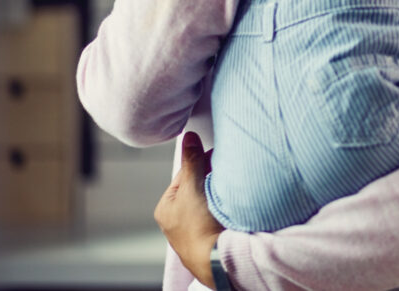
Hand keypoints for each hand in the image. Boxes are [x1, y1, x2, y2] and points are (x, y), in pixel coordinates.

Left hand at [155, 132, 223, 288]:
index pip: (184, 174)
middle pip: (198, 186)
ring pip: (210, 199)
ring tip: (228, 190)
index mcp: (166, 208)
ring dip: (220, 192)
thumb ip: (191, 161)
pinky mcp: (212, 235)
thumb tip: (188, 138)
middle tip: (223, 173)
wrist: (217, 259)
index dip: (200, 163)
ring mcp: (196, 229)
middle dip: (211, 178)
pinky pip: (220, 212)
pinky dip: (226, 205)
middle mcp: (178, 220)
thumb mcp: (192, 187)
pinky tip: (232, 204)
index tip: (214, 156)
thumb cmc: (198, 229)